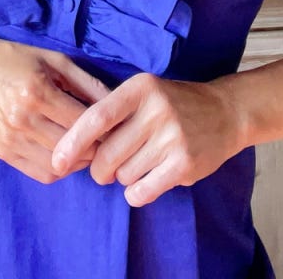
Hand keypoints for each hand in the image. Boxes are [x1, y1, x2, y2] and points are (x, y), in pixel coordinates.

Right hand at [0, 39, 110, 184]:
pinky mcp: (2, 151)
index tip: (114, 126)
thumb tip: (117, 102)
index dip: (104, 127)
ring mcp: (10, 138)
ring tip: (85, 147)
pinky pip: (40, 173)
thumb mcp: (54, 60)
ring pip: (59, 166)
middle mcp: (22, 118)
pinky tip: (63, 153)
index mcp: (37, 92)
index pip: (82, 122)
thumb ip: (87, 82)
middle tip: (104, 140)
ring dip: (78, 161)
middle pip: (72, 148)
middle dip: (94, 147)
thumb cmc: (14, 58)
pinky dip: (58, 169)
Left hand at [50, 73, 245, 206]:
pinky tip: (143, 183)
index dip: (73, 142)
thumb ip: (113, 114)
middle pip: (107, 153)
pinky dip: (135, 193)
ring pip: (124, 174)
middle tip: (104, 169)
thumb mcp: (143, 94)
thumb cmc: (172, 104)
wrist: (225, 112)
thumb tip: (74, 147)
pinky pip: (143, 190)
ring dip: (123, 177)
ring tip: (139, 163)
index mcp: (140, 88)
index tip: (57, 160)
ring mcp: (173, 137)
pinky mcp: (186, 163)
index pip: (97, 117)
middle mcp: (156, 110)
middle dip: (99, 168)